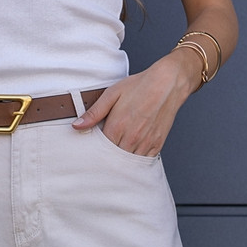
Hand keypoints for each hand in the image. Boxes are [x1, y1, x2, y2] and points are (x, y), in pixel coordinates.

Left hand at [71, 51, 200, 154]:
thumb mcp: (112, 94)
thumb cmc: (140, 86)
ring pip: (128, 163)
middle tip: (102, 158)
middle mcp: (132, 137)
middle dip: (107, 159)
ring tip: (115, 157)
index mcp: (118, 126)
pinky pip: (143, 161)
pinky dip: (135, 161)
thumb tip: (77, 125)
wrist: (168, 83)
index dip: (96, 151)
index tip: (92, 150)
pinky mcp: (157, 145)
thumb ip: (94, 112)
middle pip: (114, 159)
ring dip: (121, 162)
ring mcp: (145, 143)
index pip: (101, 149)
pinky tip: (130, 155)